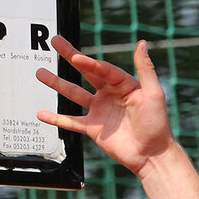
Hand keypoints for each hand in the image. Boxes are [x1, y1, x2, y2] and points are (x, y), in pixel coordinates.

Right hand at [36, 36, 174, 176]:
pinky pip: (71, 121)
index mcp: (123, 84)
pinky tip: (42, 113)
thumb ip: (145, 68)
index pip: (102, 69)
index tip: (76, 57)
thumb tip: (142, 43)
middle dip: (69, 56)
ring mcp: (99, 111)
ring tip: (40, 72)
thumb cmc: (158, 125)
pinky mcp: (93, 128)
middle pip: (85, 72)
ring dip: (57, 83)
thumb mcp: (154, 93)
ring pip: (74, 94)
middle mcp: (109, 94)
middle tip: (56, 42)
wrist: (152, 155)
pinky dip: (56, 118)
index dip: (89, 62)